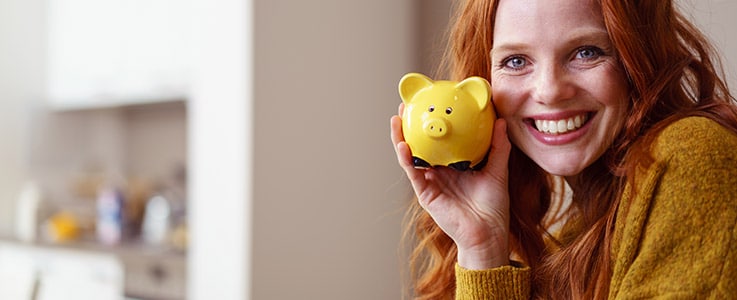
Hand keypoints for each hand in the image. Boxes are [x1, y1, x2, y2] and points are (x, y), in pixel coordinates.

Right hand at [390, 103, 511, 269]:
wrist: (488, 233)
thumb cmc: (493, 207)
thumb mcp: (498, 170)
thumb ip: (498, 146)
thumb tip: (501, 121)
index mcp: (454, 164)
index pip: (440, 140)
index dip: (433, 123)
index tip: (430, 102)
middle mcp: (439, 171)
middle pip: (421, 144)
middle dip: (411, 125)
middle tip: (407, 105)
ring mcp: (430, 181)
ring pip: (411, 155)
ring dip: (401, 137)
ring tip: (397, 119)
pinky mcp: (425, 193)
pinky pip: (413, 172)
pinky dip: (406, 158)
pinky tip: (403, 145)